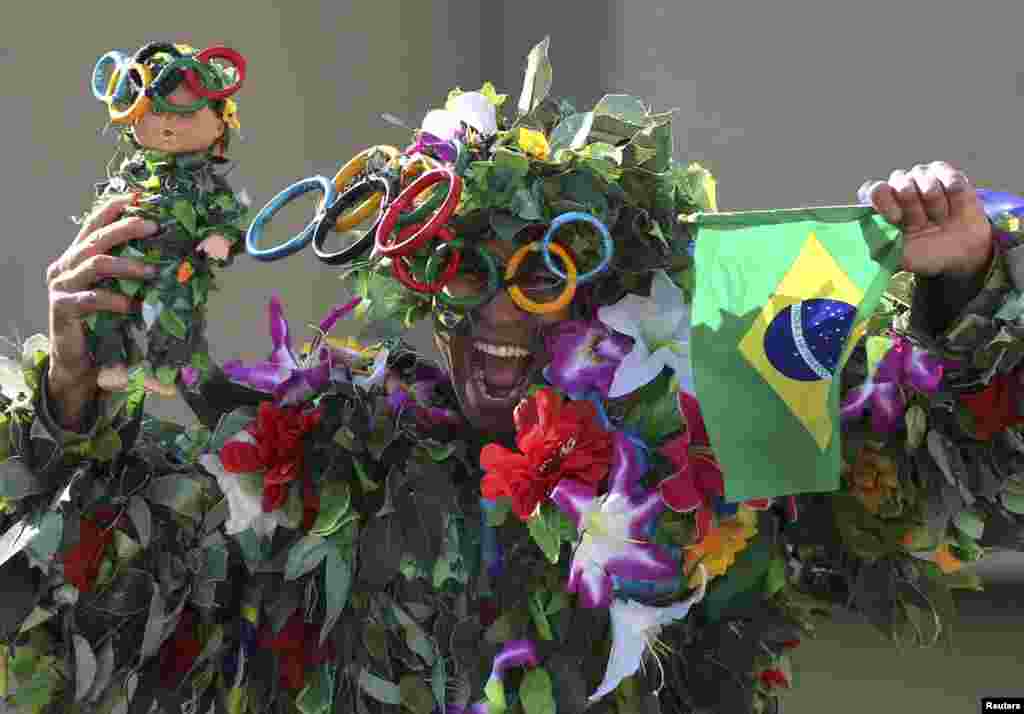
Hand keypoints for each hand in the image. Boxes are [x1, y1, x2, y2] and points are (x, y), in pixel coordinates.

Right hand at [45, 195, 159, 426]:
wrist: (79, 363)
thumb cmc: (103, 324)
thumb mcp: (120, 291)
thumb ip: (135, 272)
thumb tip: (175, 256)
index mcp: (78, 255)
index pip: (94, 222)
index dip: (115, 207)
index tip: (140, 196)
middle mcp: (66, 265)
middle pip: (96, 238)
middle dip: (126, 228)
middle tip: (154, 226)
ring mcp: (61, 286)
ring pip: (95, 264)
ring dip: (127, 265)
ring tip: (154, 271)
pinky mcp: (62, 308)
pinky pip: (90, 299)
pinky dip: (115, 300)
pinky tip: (134, 306)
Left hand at [859, 161, 992, 277]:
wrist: (963, 253)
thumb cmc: (928, 255)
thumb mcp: (903, 258)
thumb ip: (883, 245)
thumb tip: (867, 237)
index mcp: (882, 207)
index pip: (871, 190)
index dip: (882, 200)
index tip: (896, 218)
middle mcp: (899, 188)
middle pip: (900, 182)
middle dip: (914, 207)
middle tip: (922, 224)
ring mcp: (922, 179)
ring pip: (924, 178)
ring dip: (935, 203)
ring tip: (940, 219)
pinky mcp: (947, 175)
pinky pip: (948, 177)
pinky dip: (955, 196)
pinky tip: (955, 208)